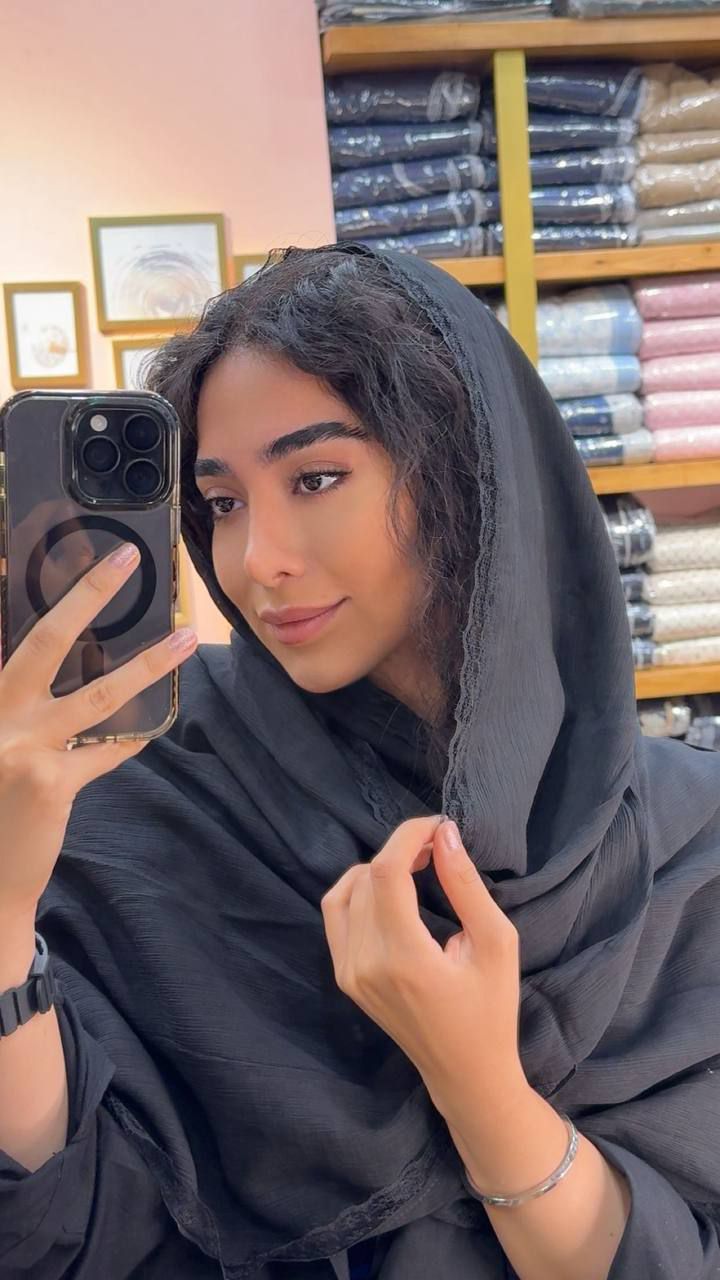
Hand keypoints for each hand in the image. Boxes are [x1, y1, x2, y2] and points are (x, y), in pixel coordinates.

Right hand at [0, 543, 196, 919]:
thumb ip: (20, 698)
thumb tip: (72, 655)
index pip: (14, 635)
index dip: (35, 592)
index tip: (62, 554)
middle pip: (44, 641)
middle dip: (87, 594)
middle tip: (126, 561)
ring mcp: (17, 748)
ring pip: (95, 695)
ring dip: (146, 664)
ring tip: (185, 640)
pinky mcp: (49, 784)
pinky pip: (106, 749)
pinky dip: (130, 735)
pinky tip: (152, 722)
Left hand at [320, 816, 526, 1121]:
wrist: (466, 1074)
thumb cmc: (491, 1010)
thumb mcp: (496, 944)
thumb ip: (466, 887)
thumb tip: (444, 836)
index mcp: (404, 958)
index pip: (386, 872)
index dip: (409, 837)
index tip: (440, 827)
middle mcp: (365, 964)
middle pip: (367, 877)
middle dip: (400, 849)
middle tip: (437, 846)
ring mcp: (348, 972)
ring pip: (345, 891)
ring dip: (377, 868)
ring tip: (415, 867)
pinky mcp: (344, 977)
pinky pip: (337, 915)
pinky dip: (359, 890)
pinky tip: (390, 891)